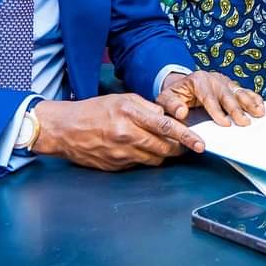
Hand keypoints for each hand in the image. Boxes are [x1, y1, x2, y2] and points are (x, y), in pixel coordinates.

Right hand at [31, 94, 203, 170]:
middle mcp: (127, 136)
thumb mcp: (121, 99)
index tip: (200, 144)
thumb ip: (147, 107)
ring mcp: (120, 154)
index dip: (187, 137)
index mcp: (130, 115)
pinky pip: (139, 164)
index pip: (166, 127)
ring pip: (154, 159)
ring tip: (163, 145)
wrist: (64, 129)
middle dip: (178, 148)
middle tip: (186, 145)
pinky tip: (139, 149)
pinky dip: (144, 158)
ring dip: (163, 154)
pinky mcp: (115, 166)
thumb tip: (167, 116)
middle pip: (164, 148)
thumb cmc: (93, 110)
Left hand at [156, 70, 264, 127]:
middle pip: (227, 94)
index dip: (217, 110)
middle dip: (236, 109)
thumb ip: (172, 105)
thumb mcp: (165, 99)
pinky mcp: (231, 85)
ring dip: (249, 103)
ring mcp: (224, 81)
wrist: (181, 85)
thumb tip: (181, 112)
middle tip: (244, 123)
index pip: (209, 96)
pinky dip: (254, 98)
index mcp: (198, 80)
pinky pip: (244, 91)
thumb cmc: (174, 94)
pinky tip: (261, 106)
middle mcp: (213, 78)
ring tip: (258, 113)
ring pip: (238, 91)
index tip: (225, 123)